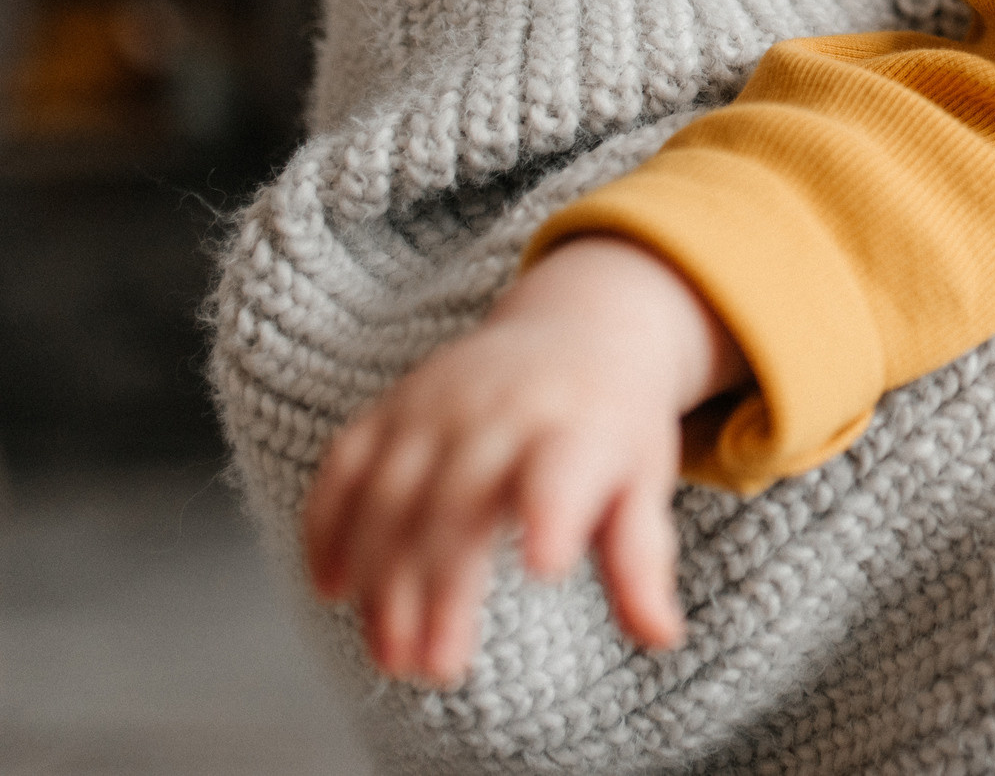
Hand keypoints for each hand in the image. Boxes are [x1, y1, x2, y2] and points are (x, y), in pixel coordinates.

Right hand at [301, 237, 743, 687]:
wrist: (581, 329)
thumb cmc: (613, 426)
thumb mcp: (644, 482)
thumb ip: (642, 558)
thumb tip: (661, 636)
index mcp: (578, 430)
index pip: (561, 472)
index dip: (552, 513)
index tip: (547, 566)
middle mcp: (503, 412)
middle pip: (459, 503)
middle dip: (440, 590)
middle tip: (434, 668)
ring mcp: (437, 405)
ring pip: (391, 494)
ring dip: (379, 577)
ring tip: (389, 654)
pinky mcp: (392, 407)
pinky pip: (345, 466)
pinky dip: (329, 526)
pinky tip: (333, 587)